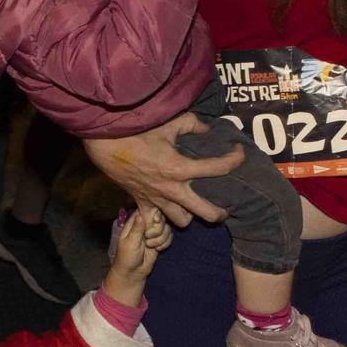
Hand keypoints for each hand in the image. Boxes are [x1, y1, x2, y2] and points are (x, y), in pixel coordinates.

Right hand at [83, 114, 245, 227]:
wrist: (106, 146)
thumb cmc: (137, 133)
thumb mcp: (168, 124)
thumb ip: (191, 124)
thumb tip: (205, 127)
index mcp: (181, 168)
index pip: (218, 168)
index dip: (234, 159)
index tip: (239, 153)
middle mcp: (173, 189)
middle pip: (206, 212)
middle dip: (220, 213)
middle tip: (225, 207)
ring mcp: (157, 200)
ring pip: (183, 221)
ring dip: (190, 215)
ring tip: (192, 207)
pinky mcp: (142, 203)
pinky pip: (155, 222)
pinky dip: (162, 221)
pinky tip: (166, 214)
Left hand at [103, 205, 170, 305]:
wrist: (133, 273)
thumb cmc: (127, 257)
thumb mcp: (130, 242)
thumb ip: (137, 229)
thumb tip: (141, 214)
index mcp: (134, 223)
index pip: (147, 210)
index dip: (154, 213)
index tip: (155, 220)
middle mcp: (145, 226)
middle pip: (160, 218)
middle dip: (158, 229)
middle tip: (148, 237)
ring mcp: (153, 233)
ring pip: (166, 228)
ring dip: (161, 238)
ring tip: (151, 246)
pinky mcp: (159, 241)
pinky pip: (169, 237)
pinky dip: (165, 243)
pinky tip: (157, 250)